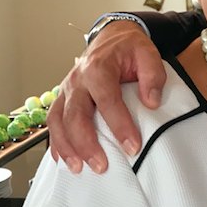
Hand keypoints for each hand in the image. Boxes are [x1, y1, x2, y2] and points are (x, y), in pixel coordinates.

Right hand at [48, 20, 165, 173]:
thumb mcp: (148, 53)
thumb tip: (151, 102)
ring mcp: (67, 89)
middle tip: (101, 166)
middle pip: (76, 115)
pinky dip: (56, 142)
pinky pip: (53, 122)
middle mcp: (78, 80)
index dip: (119, 125)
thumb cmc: (129, 48)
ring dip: (67, 147)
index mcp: (99, 68)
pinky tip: (63, 160)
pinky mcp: (63, 97)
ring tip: (79, 169)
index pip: (107, 100)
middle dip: (87, 144)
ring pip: (58, 121)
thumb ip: (153, 76)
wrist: (112, 37)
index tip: (132, 146)